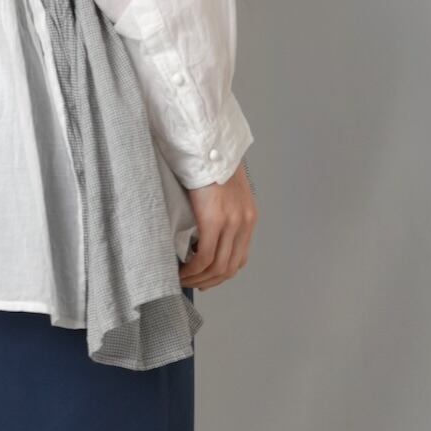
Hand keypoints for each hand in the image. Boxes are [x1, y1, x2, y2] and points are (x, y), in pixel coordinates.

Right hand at [179, 163, 257, 289]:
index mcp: (248, 217)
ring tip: (182, 279)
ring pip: (217, 266)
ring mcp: (231, 223)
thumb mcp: (223, 193)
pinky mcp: (215, 221)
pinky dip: (193, 268)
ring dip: (198, 278)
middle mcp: (244, 223)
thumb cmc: (209, 166)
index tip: (205, 278)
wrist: (208, 146)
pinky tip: (182, 270)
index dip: (222, 274)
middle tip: (192, 284)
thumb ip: (221, 214)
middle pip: (230, 267)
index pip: (240, 258)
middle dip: (209, 281)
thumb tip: (202, 235)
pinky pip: (204, 256)